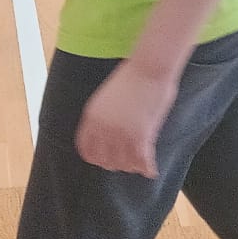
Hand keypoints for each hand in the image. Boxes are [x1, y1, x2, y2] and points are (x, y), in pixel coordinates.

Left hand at [75, 61, 176, 177]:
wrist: (149, 68)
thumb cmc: (132, 77)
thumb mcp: (106, 97)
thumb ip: (103, 117)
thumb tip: (106, 134)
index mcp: (91, 117)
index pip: (86, 150)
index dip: (97, 158)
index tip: (106, 160)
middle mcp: (103, 129)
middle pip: (105, 161)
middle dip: (116, 164)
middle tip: (126, 163)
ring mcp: (121, 135)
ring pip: (124, 164)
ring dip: (132, 166)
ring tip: (139, 164)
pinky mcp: (140, 137)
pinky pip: (141, 163)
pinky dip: (147, 168)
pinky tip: (151, 170)